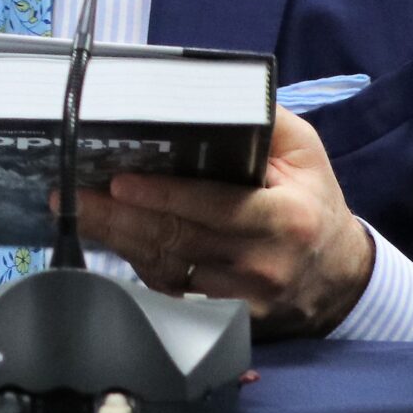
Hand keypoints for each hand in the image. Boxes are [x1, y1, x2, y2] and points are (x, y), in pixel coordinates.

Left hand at [76, 107, 373, 338]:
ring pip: (167, 269)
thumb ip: (262, 120)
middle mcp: (264, 264)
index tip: (119, 181)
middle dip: (119, 217)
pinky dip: (138, 267)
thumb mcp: (304, 152)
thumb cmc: (312, 201)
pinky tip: (111, 242)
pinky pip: (171, 294)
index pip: (214, 207)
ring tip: (78, 213)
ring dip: (119, 241)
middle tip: (72, 197)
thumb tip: (212, 91)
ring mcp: (245, 299)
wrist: (339, 277)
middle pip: (179, 240)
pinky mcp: (229, 321)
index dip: (163, 195)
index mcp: (285, 218)